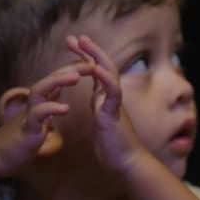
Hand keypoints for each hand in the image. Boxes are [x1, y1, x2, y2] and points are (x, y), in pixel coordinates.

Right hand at [0, 64, 92, 172]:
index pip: (58, 78)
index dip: (75, 68)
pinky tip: (65, 108)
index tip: (93, 61)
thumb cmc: (20, 135)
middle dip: (70, 68)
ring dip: (58, 81)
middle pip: (51, 77)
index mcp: (40, 100)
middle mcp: (34, 102)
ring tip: (76, 77)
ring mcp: (29, 113)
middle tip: (91, 62)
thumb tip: (58, 87)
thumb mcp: (39, 115)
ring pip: (40, 90)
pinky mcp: (26, 128)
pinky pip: (37, 115)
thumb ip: (49, 100)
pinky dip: (50, 109)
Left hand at [67, 34, 148, 175]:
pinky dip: (104, 77)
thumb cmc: (114, 146)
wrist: (126, 163)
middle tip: (75, 37)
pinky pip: (111, 92)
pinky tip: (95, 66)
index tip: (74, 44)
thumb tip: (95, 100)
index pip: (95, 71)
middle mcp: (111, 97)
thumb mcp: (101, 122)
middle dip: (89, 50)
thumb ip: (99, 108)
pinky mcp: (115, 114)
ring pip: (109, 73)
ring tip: (84, 42)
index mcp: (104, 98)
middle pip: (103, 65)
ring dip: (96, 55)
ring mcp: (114, 103)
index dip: (85, 56)